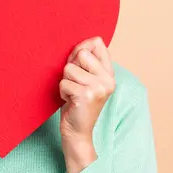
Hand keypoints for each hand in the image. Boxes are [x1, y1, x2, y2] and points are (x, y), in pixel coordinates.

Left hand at [59, 37, 114, 172]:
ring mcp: (99, 87)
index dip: (81, 50)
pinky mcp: (87, 95)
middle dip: (71, 68)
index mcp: (109, 73)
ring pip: (69, 69)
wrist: (78, 132)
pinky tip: (70, 101)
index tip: (78, 65)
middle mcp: (108, 79)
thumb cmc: (77, 103)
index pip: (98, 43)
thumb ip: (85, 60)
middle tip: (75, 84)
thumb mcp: (84, 78)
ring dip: (65, 82)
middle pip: (81, 54)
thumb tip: (90, 40)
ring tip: (73, 94)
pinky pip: (64, 83)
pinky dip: (62, 92)